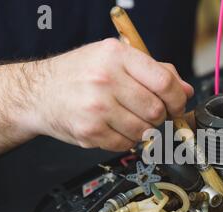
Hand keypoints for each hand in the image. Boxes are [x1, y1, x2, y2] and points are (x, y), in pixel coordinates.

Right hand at [23, 38, 193, 151]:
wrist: (37, 93)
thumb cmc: (78, 74)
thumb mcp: (113, 59)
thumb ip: (153, 71)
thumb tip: (185, 90)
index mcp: (116, 56)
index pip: (164, 82)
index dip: (177, 98)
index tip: (177, 105)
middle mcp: (105, 80)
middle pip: (156, 110)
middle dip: (159, 116)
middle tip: (149, 113)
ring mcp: (96, 107)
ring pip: (144, 131)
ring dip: (143, 130)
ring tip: (128, 120)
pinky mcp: (90, 131)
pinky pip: (126, 144)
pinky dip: (126, 140)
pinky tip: (114, 128)